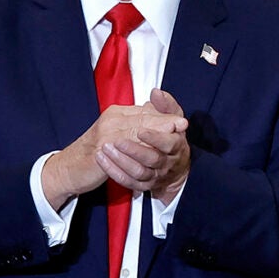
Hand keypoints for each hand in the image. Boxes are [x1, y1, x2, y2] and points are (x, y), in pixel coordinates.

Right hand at [41, 102, 187, 209]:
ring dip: (156, 133)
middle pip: (143, 118)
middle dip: (164, 122)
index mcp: (116, 114)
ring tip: (174, 136)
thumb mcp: (117, 137)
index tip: (182, 120)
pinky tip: (154, 152)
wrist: (69, 168)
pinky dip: (141, 147)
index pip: (144, 112)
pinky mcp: (102, 147)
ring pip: (136, 130)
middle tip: (182, 125)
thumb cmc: (95, 153)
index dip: (164, 116)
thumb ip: (134, 127)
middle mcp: (111, 119)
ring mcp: (106, 132)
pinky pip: (125, 146)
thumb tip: (154, 119)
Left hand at [95, 89, 190, 205]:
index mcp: (176, 146)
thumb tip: (156, 92)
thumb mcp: (173, 120)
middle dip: (134, 150)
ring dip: (120, 161)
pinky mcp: (143, 185)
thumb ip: (165, 106)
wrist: (172, 168)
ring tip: (104, 148)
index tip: (140, 131)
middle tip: (116, 141)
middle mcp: (167, 164)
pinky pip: (127, 181)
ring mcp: (154, 176)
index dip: (155, 138)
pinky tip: (102, 159)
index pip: (169, 143)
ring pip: (138, 172)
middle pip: (152, 159)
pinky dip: (114, 171)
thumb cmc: (170, 138)